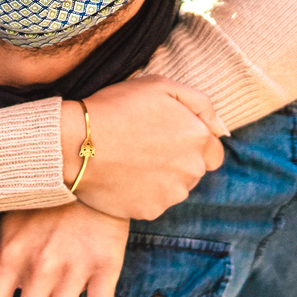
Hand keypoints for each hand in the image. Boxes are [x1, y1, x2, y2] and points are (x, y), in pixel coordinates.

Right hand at [62, 75, 226, 219]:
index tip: (165, 137)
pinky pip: (153, 202)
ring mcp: (171, 194)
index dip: (190, 142)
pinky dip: (141, 193)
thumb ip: (200, 103)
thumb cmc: (115, 107)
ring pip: (174, 188)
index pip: (213, 150)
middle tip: (143, 146)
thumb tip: (222, 129)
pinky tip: (122, 176)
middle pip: (193, 170)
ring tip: (130, 160)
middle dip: (176, 160)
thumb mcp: (160, 85)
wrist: (74, 142)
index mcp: (198, 138)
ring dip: (160, 177)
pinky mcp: (150, 211)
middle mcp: (192, 170)